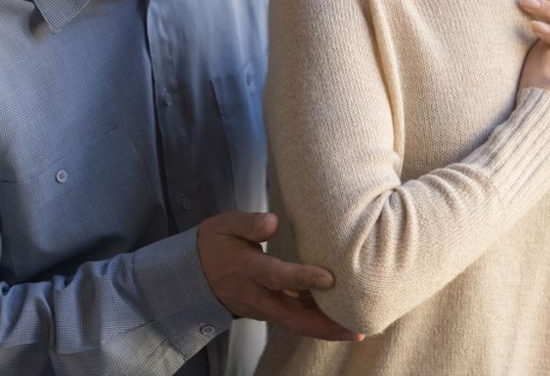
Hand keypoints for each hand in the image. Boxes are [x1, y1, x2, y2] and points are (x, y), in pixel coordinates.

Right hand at [197, 211, 364, 341]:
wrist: (193, 276)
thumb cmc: (215, 244)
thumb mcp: (225, 225)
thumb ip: (249, 223)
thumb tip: (274, 221)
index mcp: (247, 269)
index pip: (277, 276)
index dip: (303, 278)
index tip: (330, 278)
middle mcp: (256, 295)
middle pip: (293, 317)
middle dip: (325, 325)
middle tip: (356, 328)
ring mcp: (261, 308)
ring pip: (296, 323)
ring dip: (325, 328)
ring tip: (357, 328)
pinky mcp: (267, 312)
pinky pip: (293, 320)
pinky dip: (316, 322)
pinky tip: (339, 317)